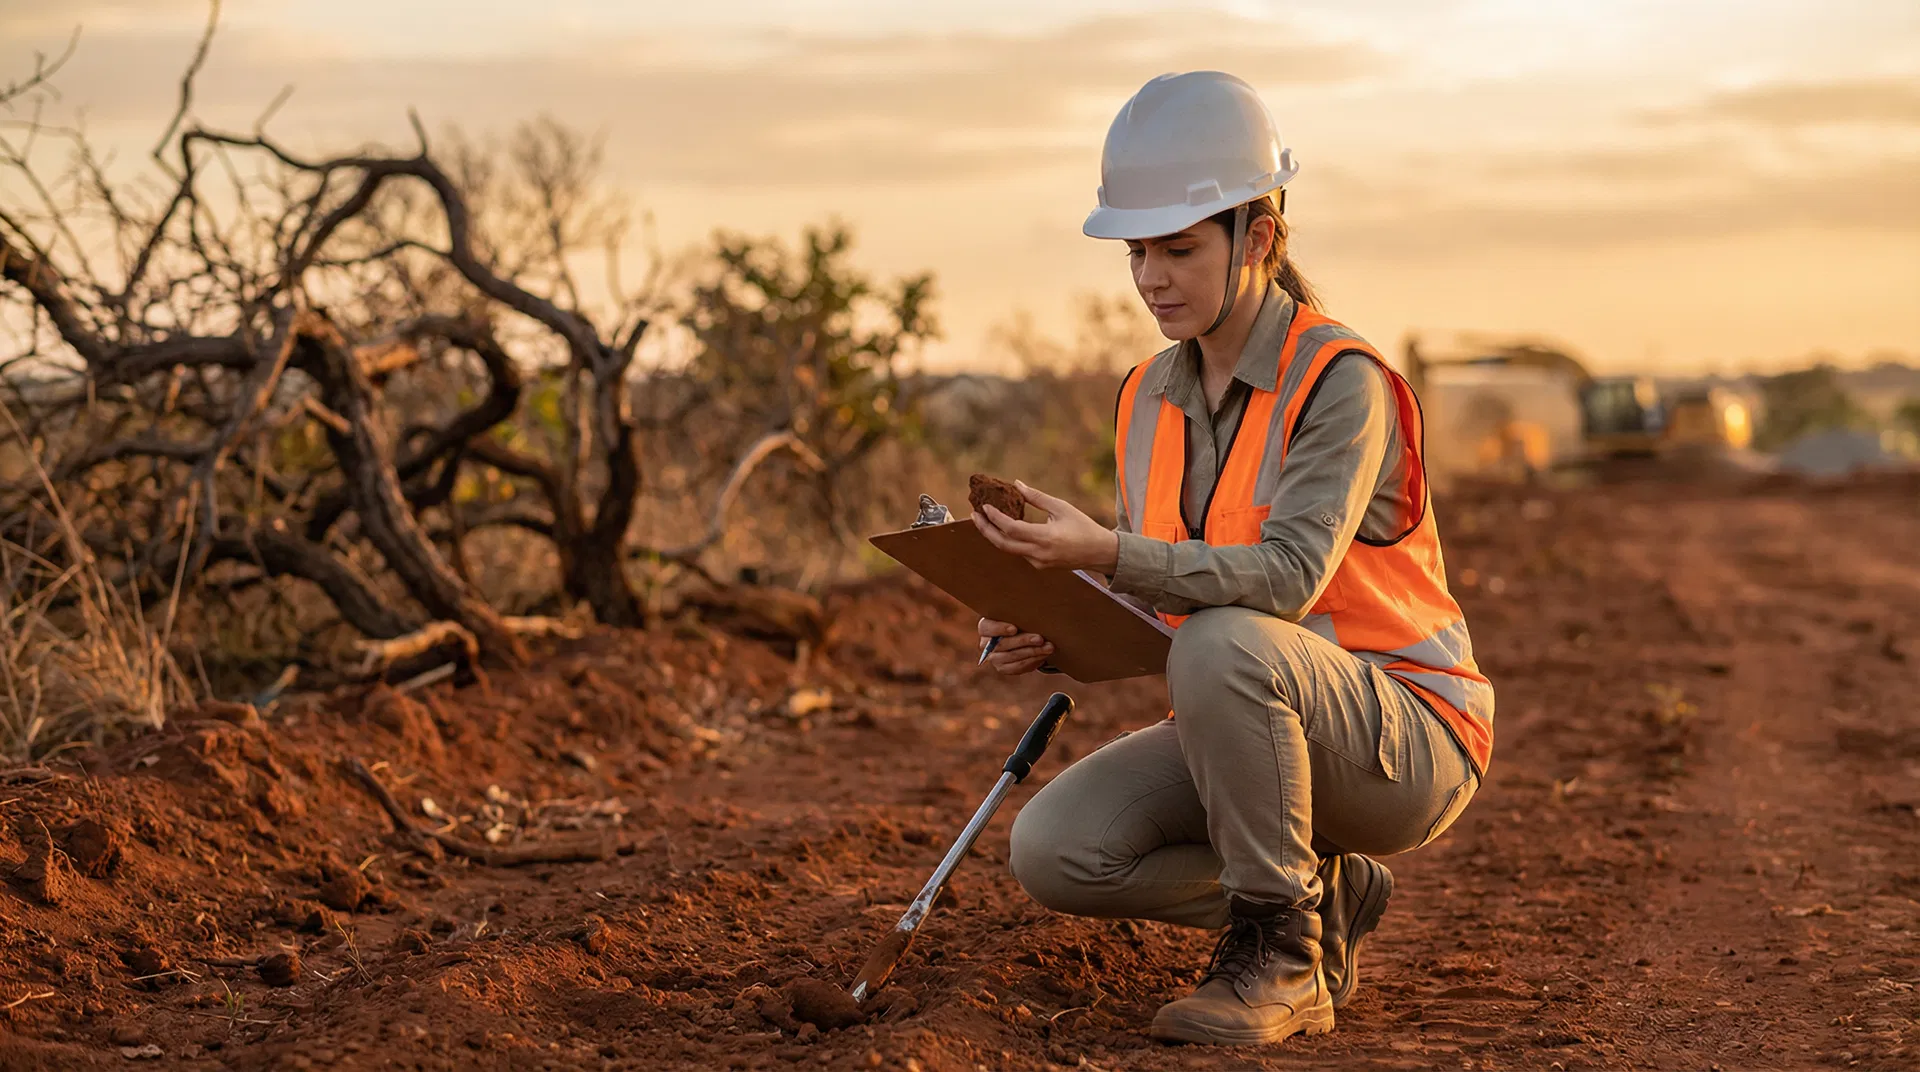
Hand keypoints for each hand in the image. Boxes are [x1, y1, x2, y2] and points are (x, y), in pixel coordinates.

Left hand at [974, 480, 1120, 573]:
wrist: (1099, 552)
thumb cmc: (1082, 526)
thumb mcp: (1061, 507)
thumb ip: (1037, 498)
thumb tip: (1017, 485)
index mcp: (1045, 538)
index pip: (1011, 529)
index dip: (995, 518)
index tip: (985, 506)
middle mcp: (1039, 554)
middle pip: (1003, 544)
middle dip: (985, 529)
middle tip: (974, 515)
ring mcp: (1038, 562)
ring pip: (1009, 550)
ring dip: (995, 535)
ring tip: (984, 519)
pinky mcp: (1039, 565)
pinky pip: (1019, 552)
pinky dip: (1009, 540)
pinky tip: (1003, 528)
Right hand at [978, 617, 1053, 675]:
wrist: (1021, 636)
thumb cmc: (1018, 620)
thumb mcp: (1016, 614)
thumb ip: (1019, 613)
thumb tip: (1035, 609)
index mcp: (985, 627)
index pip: (987, 628)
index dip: (1000, 629)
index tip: (1014, 629)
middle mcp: (986, 644)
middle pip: (1003, 644)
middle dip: (1024, 641)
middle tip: (1040, 639)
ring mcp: (994, 658)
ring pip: (1013, 657)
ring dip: (1033, 652)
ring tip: (1048, 648)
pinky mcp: (1003, 668)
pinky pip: (1018, 667)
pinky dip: (1032, 661)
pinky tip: (1043, 656)